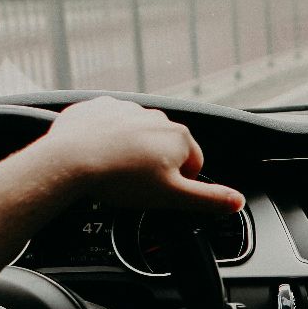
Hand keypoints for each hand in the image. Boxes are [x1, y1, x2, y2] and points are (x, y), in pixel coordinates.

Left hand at [35, 97, 242, 212]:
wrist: (71, 160)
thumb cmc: (122, 179)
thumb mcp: (172, 197)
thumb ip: (208, 199)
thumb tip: (236, 201)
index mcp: (179, 137)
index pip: (193, 163)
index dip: (178, 183)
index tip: (158, 192)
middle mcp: (157, 116)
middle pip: (164, 148)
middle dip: (153, 165)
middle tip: (134, 185)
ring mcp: (127, 108)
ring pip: (136, 135)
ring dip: (130, 150)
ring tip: (112, 170)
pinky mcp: (99, 106)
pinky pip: (108, 123)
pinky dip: (104, 137)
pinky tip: (96, 154)